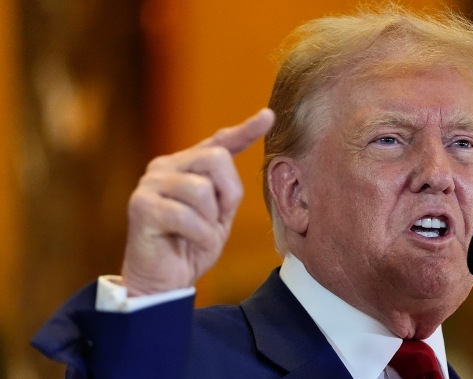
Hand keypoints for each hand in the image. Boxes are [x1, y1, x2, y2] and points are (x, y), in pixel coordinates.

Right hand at [121, 109, 274, 295]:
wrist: (163, 281)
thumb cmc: (191, 246)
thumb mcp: (219, 215)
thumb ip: (226, 188)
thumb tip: (233, 156)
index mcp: (186, 166)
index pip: (219, 142)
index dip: (245, 129)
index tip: (268, 116)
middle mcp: (165, 167)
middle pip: (216, 158)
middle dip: (228, 194)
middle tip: (217, 220)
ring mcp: (150, 184)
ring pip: (201, 189)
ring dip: (210, 219)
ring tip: (198, 234)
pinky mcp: (141, 206)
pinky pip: (186, 215)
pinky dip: (199, 235)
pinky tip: (190, 243)